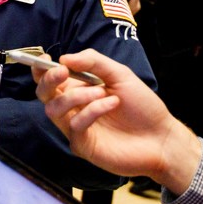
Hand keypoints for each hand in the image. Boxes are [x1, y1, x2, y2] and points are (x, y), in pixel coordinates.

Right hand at [33, 49, 199, 192]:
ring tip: (102, 91)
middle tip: (62, 71)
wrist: (161, 136)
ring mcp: (75, 128)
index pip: (50, 79)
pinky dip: (92, 110)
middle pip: (43, 94)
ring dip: (76, 95)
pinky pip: (74, 125)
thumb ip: (94, 62)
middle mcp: (73, 109)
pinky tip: (112, 104)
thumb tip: (64, 58)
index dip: (41, 68)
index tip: (46, 58)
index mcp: (78, 89)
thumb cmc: (142, 106)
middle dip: (49, 80)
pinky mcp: (82, 145)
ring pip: (54, 109)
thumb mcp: (120, 74)